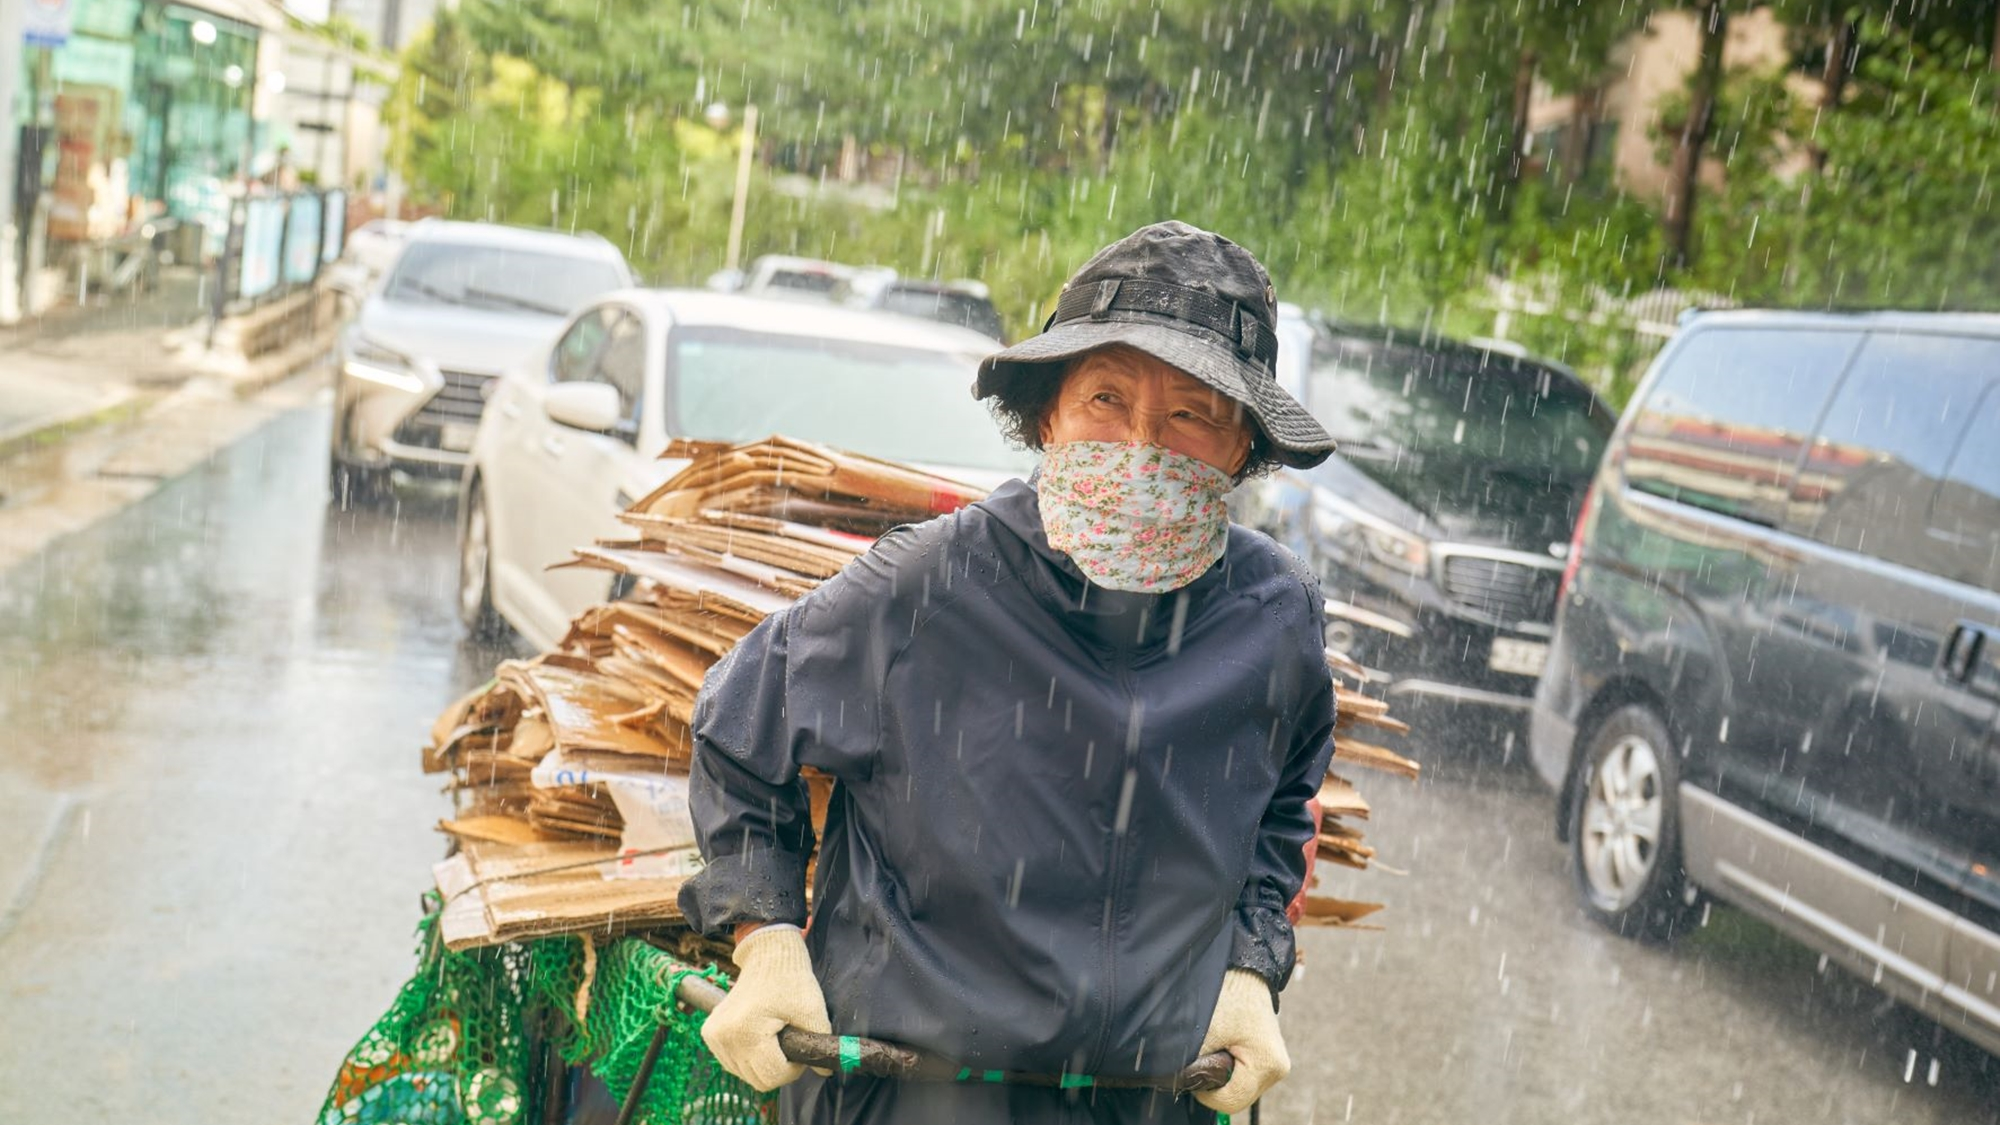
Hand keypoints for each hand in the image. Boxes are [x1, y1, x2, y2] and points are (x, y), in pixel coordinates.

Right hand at [701, 925, 832, 1091]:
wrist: (768, 956)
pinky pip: (733, 1063)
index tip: (799, 1048)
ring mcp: (714, 1036)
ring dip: (763, 1064)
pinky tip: (759, 1037)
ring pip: (744, 1074)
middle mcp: (724, 1038)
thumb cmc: (791, 980)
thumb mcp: (812, 1011)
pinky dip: (749, 1058)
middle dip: (778, 1069)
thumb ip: (819, 1044)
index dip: (793, 1069)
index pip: (772, 1077)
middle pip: (757, 1080)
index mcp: (746, 1033)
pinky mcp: (710, 1034)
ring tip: (774, 1037)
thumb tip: (824, 1070)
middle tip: (789, 1044)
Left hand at [1193, 969, 1290, 1114]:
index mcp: (1267, 1064)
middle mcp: (1278, 1068)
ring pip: (1240, 1087)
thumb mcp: (1203, 1030)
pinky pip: (1244, 1075)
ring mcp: (1276, 1063)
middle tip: (1205, 1052)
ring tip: (1217, 1044)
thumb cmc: (1227, 993)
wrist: (1245, 967)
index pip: (1230, 1101)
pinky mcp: (1270, 1057)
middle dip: (1215, 1081)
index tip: (1192, 1070)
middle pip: (1237, 1096)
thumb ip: (1191, 1062)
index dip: (1205, 1092)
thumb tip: (1175, 1082)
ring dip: (1222, 1073)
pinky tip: (1224, 1045)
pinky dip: (1230, 1066)